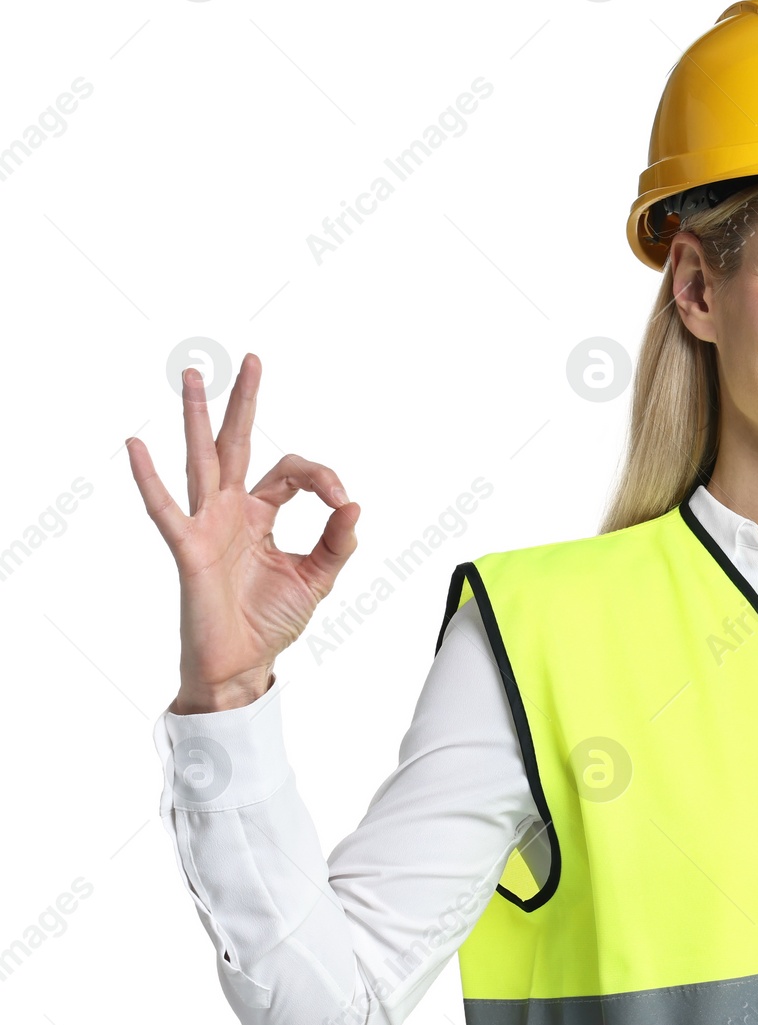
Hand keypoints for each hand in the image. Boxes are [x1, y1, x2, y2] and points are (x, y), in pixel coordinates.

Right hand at [126, 353, 360, 712]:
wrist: (243, 664)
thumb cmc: (271, 621)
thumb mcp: (317, 579)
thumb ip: (337, 543)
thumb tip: (354, 506)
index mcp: (262, 515)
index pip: (293, 473)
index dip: (321, 478)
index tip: (342, 502)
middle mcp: (232, 511)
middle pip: (237, 445)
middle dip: (244, 403)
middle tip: (252, 360)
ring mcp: (207, 525)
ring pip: (202, 461)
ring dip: (198, 418)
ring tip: (194, 376)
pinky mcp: (189, 548)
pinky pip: (166, 509)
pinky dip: (149, 479)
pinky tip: (137, 446)